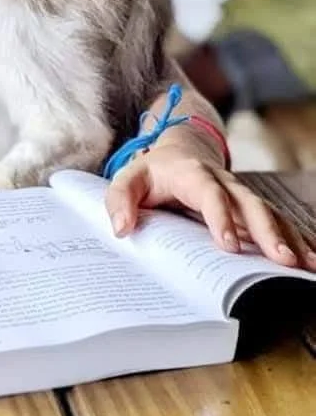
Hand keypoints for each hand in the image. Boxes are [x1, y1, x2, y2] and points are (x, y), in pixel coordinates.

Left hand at [104, 138, 315, 270]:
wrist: (180, 150)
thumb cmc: (153, 171)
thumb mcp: (128, 178)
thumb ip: (119, 199)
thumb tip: (122, 228)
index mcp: (193, 174)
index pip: (209, 194)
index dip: (220, 217)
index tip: (228, 245)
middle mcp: (223, 182)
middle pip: (249, 203)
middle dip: (267, 231)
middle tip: (282, 259)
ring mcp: (241, 194)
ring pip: (270, 212)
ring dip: (289, 237)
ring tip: (305, 264)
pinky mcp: (250, 207)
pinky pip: (278, 221)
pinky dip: (297, 238)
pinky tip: (311, 259)